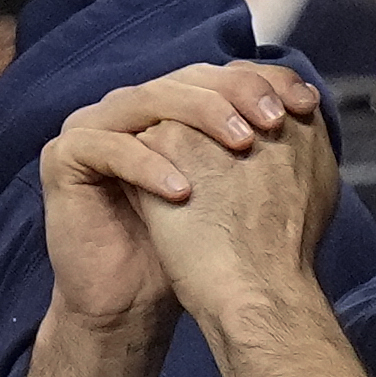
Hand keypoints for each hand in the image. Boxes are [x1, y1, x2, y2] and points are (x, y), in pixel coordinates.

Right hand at [45, 62, 332, 322]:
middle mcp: (129, 107)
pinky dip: (149, 167)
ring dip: (199, 118)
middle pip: (184, 79)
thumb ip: (260, 145)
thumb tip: (311, 107)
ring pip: (148, 100)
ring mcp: (92, 126)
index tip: (306, 104)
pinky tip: (185, 191)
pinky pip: (111, 148)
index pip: (215, 75)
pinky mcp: (64, 156)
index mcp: (166, 107)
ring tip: (240, 146)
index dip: (261, 81)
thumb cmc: (185, 251)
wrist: (131, 300)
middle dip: (234, 95)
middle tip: (272, 121)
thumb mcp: (234, 188)